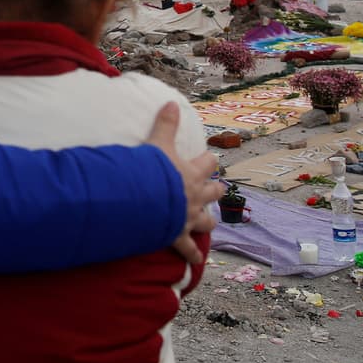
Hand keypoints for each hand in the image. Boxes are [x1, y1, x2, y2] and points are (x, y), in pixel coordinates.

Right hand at [144, 101, 221, 265]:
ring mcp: (188, 217)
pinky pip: (189, 249)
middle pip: (214, 192)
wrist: (145, 200)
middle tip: (216, 189)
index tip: (210, 159)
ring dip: (208, 220)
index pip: (209, 164)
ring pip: (207, 221)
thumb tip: (171, 102)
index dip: (210, 161)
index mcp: (192, 174)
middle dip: (216, 190)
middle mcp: (195, 196)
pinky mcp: (178, 235)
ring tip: (209, 221)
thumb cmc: (151, 171)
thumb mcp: (157, 143)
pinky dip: (193, 255)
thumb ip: (165, 124)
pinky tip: (198, 260)